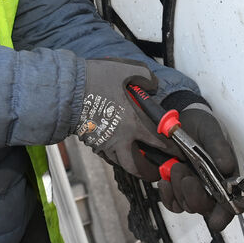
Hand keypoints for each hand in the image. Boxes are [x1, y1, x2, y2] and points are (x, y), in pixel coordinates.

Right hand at [77, 58, 172, 177]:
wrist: (67, 89)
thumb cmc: (96, 78)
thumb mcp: (128, 70)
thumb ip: (147, 78)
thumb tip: (153, 86)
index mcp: (133, 122)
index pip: (158, 142)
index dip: (170, 149)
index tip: (176, 153)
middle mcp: (120, 138)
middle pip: (137, 167)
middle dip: (149, 172)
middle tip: (156, 172)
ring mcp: (104, 143)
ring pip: (120, 163)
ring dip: (132, 165)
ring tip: (138, 161)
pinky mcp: (91, 142)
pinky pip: (107, 155)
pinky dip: (115, 156)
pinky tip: (118, 149)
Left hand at [147, 103, 238, 232]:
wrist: (181, 119)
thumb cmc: (203, 126)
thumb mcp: (212, 132)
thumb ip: (219, 148)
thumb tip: (227, 167)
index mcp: (228, 177)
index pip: (231, 205)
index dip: (224, 215)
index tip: (215, 219)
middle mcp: (212, 188)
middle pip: (205, 208)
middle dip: (195, 196)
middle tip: (187, 176)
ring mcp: (193, 188)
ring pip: (186, 205)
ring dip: (179, 190)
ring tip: (176, 166)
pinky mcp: (176, 186)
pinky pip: (172, 202)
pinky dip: (167, 194)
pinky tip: (164, 179)